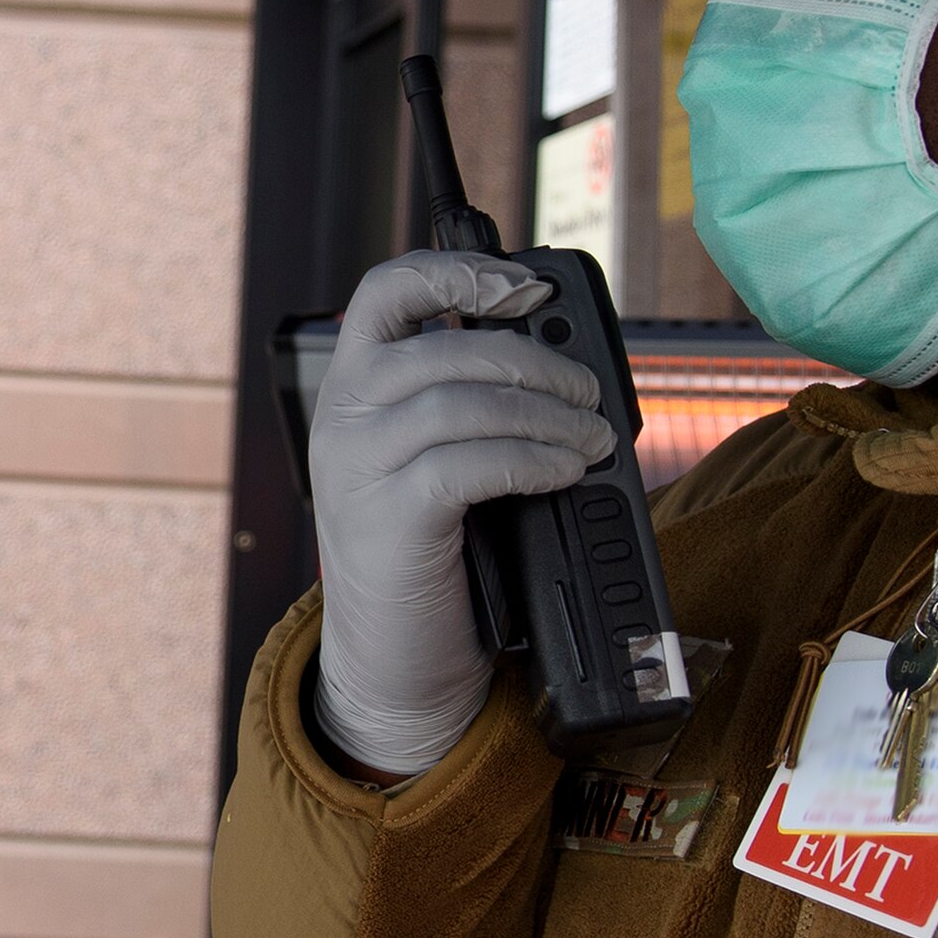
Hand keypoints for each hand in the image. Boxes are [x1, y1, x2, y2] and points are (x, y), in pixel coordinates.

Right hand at [309, 249, 615, 775]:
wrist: (395, 666)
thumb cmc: (435, 557)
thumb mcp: (439, 462)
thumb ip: (472, 405)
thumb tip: (562, 365)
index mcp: (353, 389)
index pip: (386, 293)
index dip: (457, 272)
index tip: (524, 286)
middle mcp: (343, 417)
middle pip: (445, 349)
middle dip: (535, 362)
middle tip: (590, 395)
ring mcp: (357, 467)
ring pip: (460, 401)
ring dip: (546, 415)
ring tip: (594, 440)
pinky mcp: (386, 519)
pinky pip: (467, 463)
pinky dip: (530, 458)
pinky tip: (564, 471)